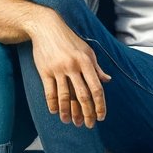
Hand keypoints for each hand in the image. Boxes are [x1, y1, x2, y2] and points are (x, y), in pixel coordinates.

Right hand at [31, 11, 110, 127]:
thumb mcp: (87, 50)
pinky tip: (55, 111)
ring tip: (69, 121)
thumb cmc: (69, 39)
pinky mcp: (45, 71)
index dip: (100, 105)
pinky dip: (53, 104)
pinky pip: (50, 92)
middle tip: (87, 125)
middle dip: (86, 113)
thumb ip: (97, 67)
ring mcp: (58, 69)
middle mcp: (73, 66)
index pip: (96, 88)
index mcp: (86, 61)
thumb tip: (108, 80)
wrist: (46, 27)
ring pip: (65, 97)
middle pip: (82, 95)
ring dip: (68, 112)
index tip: (101, 117)